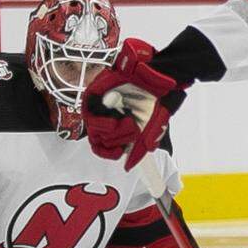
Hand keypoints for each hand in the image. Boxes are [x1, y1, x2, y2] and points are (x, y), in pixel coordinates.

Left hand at [83, 38, 184, 169]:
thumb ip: (138, 150)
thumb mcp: (150, 130)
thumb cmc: (154, 101)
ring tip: (129, 123)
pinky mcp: (93, 96)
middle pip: (99, 142)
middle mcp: (106, 117)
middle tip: (133, 131)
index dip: (110, 153)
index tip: (120, 152)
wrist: (156, 79)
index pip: (103, 146)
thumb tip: (128, 167)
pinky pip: (90, 120)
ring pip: (95, 133)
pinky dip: (104, 126)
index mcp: (117, 125)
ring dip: (115, 134)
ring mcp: (98, 107)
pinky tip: (116, 120)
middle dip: (119, 141)